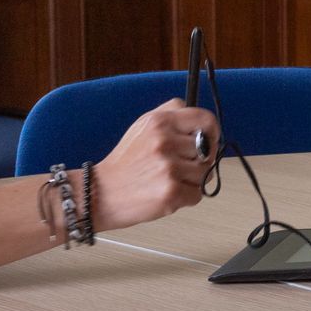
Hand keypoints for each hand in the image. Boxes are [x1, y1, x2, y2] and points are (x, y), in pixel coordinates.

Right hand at [89, 99, 221, 231]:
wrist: (98, 194)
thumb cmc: (124, 163)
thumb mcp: (142, 125)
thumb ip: (171, 112)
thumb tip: (196, 112)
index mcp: (159, 121)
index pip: (206, 119)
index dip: (212, 132)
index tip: (208, 141)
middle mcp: (164, 141)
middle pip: (208, 150)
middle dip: (198, 161)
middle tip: (177, 167)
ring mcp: (168, 167)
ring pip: (206, 173)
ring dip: (192, 180)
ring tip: (166, 180)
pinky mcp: (170, 192)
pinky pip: (197, 194)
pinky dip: (185, 197)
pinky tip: (164, 193)